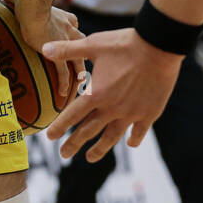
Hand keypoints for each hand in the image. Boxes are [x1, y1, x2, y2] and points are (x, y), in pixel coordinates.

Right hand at [2, 0, 84, 101]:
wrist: (34, 11)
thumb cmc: (28, 2)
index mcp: (63, 17)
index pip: (73, 22)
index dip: (72, 29)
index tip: (71, 34)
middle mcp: (69, 29)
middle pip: (82, 41)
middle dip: (84, 51)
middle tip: (82, 61)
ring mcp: (66, 43)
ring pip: (78, 59)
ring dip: (79, 70)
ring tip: (79, 82)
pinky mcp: (60, 54)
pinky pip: (64, 72)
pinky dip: (64, 82)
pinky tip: (63, 93)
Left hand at [43, 28, 182, 161]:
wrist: (159, 46)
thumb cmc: (124, 44)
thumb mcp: (94, 44)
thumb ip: (68, 49)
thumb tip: (43, 48)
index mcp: (97, 94)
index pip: (72, 116)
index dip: (59, 127)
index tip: (50, 137)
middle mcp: (112, 109)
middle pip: (89, 131)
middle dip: (74, 144)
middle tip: (63, 154)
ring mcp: (131, 113)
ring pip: (112, 137)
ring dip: (99, 149)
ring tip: (89, 158)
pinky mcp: (149, 113)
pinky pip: (139, 132)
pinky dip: (134, 139)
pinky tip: (130, 143)